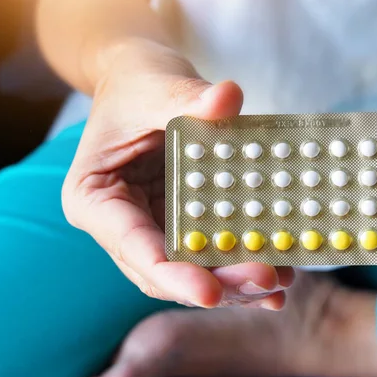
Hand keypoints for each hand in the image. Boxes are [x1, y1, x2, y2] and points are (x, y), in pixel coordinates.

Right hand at [62, 39, 292, 308]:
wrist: (143, 84)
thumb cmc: (137, 84)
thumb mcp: (156, 86)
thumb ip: (187, 97)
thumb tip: (228, 97)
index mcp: (95, 199)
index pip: (133, 247)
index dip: (172, 274)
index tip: (210, 293)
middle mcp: (122, 225)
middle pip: (167, 270)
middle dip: (218, 282)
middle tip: (266, 279)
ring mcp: (153, 228)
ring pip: (192, 270)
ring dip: (236, 284)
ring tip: (280, 283)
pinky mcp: (182, 225)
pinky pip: (212, 254)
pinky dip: (243, 265)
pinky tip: (280, 273)